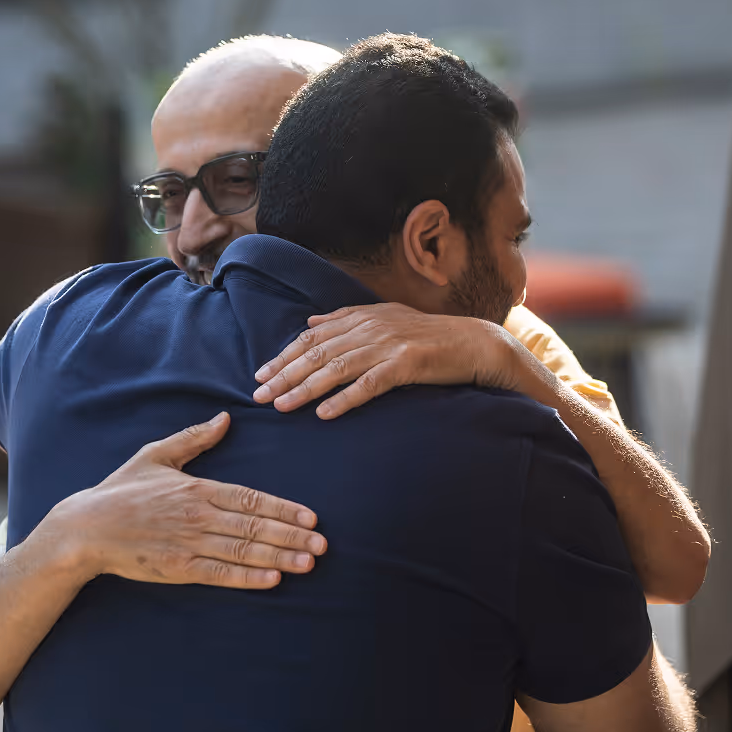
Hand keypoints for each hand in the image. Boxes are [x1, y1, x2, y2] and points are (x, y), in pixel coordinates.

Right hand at [39, 412, 325, 588]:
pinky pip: (219, 573)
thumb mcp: (156, 455)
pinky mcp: (177, 567)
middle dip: (293, 536)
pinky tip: (272, 580)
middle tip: (323, 545)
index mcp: (197, 487)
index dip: (284, 509)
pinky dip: (247, 577)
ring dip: (280, 557)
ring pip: (243, 551)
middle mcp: (198, 514)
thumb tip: (225, 418)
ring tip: (309, 563)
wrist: (86, 528)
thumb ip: (193, 438)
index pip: (251, 499)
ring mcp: (188, 543)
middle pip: (255, 527)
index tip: (312, 517)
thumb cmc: (121, 490)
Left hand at [252, 303, 526, 418]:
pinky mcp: (407, 365)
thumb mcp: (383, 318)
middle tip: (259, 396)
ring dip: (305, 389)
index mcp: (360, 317)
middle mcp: (369, 328)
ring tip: (282, 406)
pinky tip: (326, 414)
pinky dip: (346, 399)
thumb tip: (309, 322)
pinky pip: (370, 385)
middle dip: (284, 375)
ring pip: (337, 369)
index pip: (311, 337)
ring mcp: (388, 345)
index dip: (284, 356)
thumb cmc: (425, 335)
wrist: (472, 342)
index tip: (260, 375)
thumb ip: (344, 319)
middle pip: (317, 353)